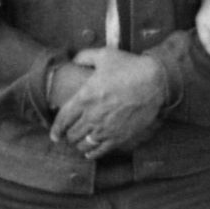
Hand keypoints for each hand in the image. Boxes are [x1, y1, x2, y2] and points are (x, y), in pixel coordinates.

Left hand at [54, 48, 171, 157]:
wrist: (155, 81)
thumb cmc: (130, 67)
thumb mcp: (105, 55)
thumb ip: (85, 57)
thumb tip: (74, 59)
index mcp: (85, 97)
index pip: (62, 119)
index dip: (56, 129)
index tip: (54, 134)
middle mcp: (92, 116)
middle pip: (72, 134)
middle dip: (68, 136)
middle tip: (69, 135)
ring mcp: (106, 128)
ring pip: (84, 144)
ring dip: (79, 144)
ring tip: (79, 143)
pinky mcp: (119, 136)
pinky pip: (100, 150)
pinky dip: (92, 153)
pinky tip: (89, 153)